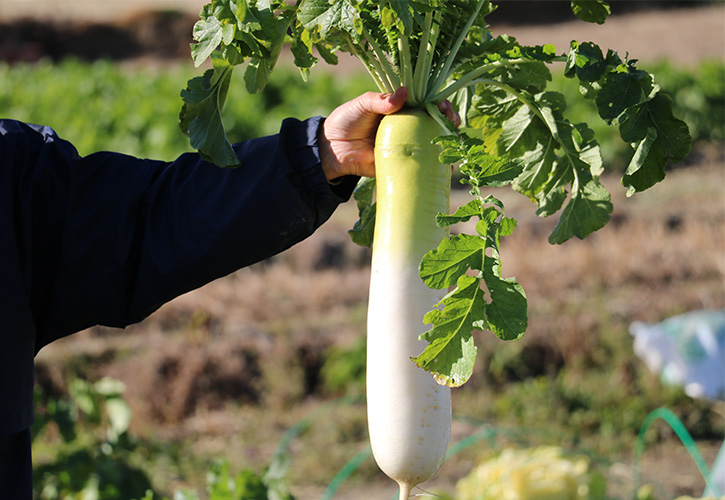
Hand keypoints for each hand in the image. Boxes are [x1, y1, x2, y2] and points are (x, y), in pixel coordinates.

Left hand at [319, 87, 459, 180]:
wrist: (332, 148)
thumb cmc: (347, 120)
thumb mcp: (362, 104)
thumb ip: (381, 99)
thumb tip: (404, 93)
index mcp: (401, 110)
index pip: (426, 104)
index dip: (440, 104)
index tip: (443, 106)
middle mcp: (407, 127)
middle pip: (436, 124)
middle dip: (449, 122)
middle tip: (451, 123)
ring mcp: (406, 147)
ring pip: (433, 145)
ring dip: (448, 145)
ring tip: (452, 143)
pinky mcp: (400, 165)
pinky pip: (421, 167)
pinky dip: (436, 168)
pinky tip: (447, 169)